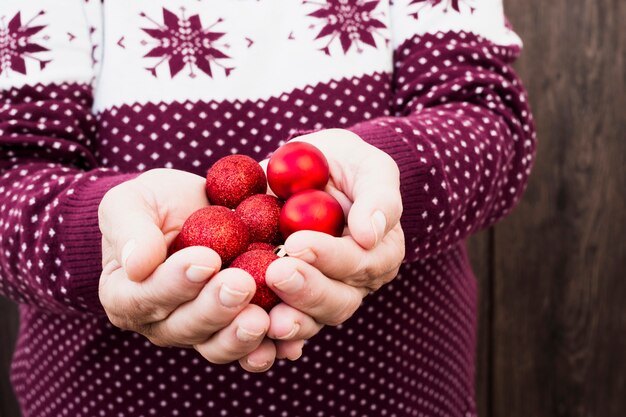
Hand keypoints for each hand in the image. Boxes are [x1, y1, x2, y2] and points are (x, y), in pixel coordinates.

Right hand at [98, 168, 275, 371]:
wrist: (199, 208)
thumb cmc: (157, 204)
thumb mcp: (131, 202)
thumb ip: (130, 230)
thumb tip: (137, 264)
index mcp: (128, 295)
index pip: (145, 298)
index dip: (175, 283)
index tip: (205, 259)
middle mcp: (163, 322)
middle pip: (187, 327)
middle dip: (216, 308)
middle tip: (241, 284)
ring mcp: (204, 330)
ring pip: (221, 345)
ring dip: (243, 336)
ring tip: (265, 318)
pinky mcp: (239, 326)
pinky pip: (255, 346)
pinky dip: (274, 345)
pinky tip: (291, 341)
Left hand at [261, 129, 404, 354]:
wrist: (310, 170)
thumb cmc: (346, 165)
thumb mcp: (369, 167)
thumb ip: (378, 197)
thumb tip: (369, 234)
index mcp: (378, 254)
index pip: (358, 263)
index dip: (329, 257)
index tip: (297, 243)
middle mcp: (352, 282)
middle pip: (336, 302)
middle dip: (306, 291)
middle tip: (277, 273)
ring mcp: (318, 293)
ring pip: (309, 319)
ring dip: (288, 319)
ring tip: (263, 316)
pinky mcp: (286, 296)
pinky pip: (278, 320)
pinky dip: (265, 335)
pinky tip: (249, 332)